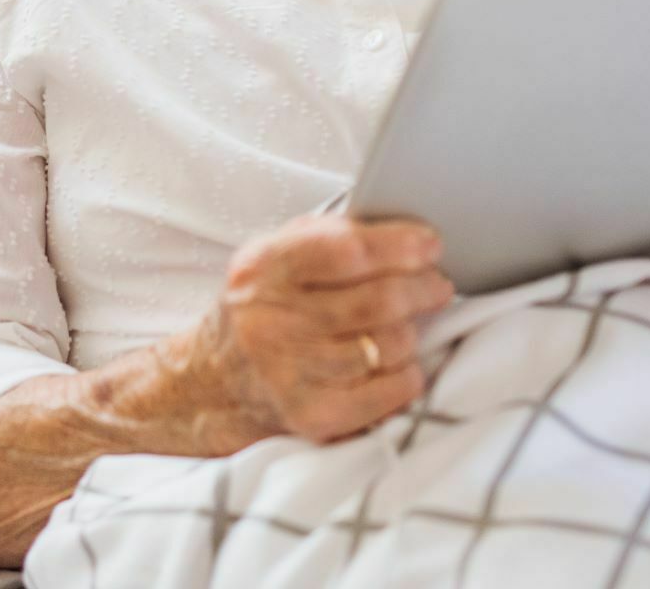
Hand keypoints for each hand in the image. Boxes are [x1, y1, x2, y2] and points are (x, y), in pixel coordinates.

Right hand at [190, 212, 450, 447]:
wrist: (212, 382)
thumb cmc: (260, 311)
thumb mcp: (273, 258)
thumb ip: (327, 238)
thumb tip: (399, 234)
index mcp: (264, 270)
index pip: (347, 250)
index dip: (399, 246)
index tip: (429, 244)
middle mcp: (272, 321)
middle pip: (378, 301)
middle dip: (423, 288)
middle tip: (437, 284)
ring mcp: (291, 373)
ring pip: (389, 345)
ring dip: (414, 332)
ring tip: (410, 323)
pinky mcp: (313, 416)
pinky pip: (390, 392)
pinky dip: (407, 374)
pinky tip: (399, 363)